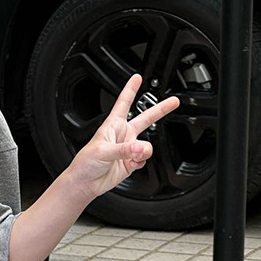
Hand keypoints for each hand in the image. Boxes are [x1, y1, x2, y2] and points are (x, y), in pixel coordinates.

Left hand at [67, 74, 179, 199]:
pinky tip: (130, 165)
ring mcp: (128, 149)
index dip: (130, 90)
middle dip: (160, 109)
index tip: (137, 77)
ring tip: (132, 157)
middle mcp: (122, 135)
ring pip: (147, 145)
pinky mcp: (132, 161)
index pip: (123, 103)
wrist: (86, 183)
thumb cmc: (86, 163)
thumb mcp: (103, 152)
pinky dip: (140, 162)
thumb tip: (140, 148)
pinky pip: (144, 159)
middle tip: (174, 101)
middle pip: (145, 118)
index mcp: (112, 126)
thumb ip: (124, 150)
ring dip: (143, 152)